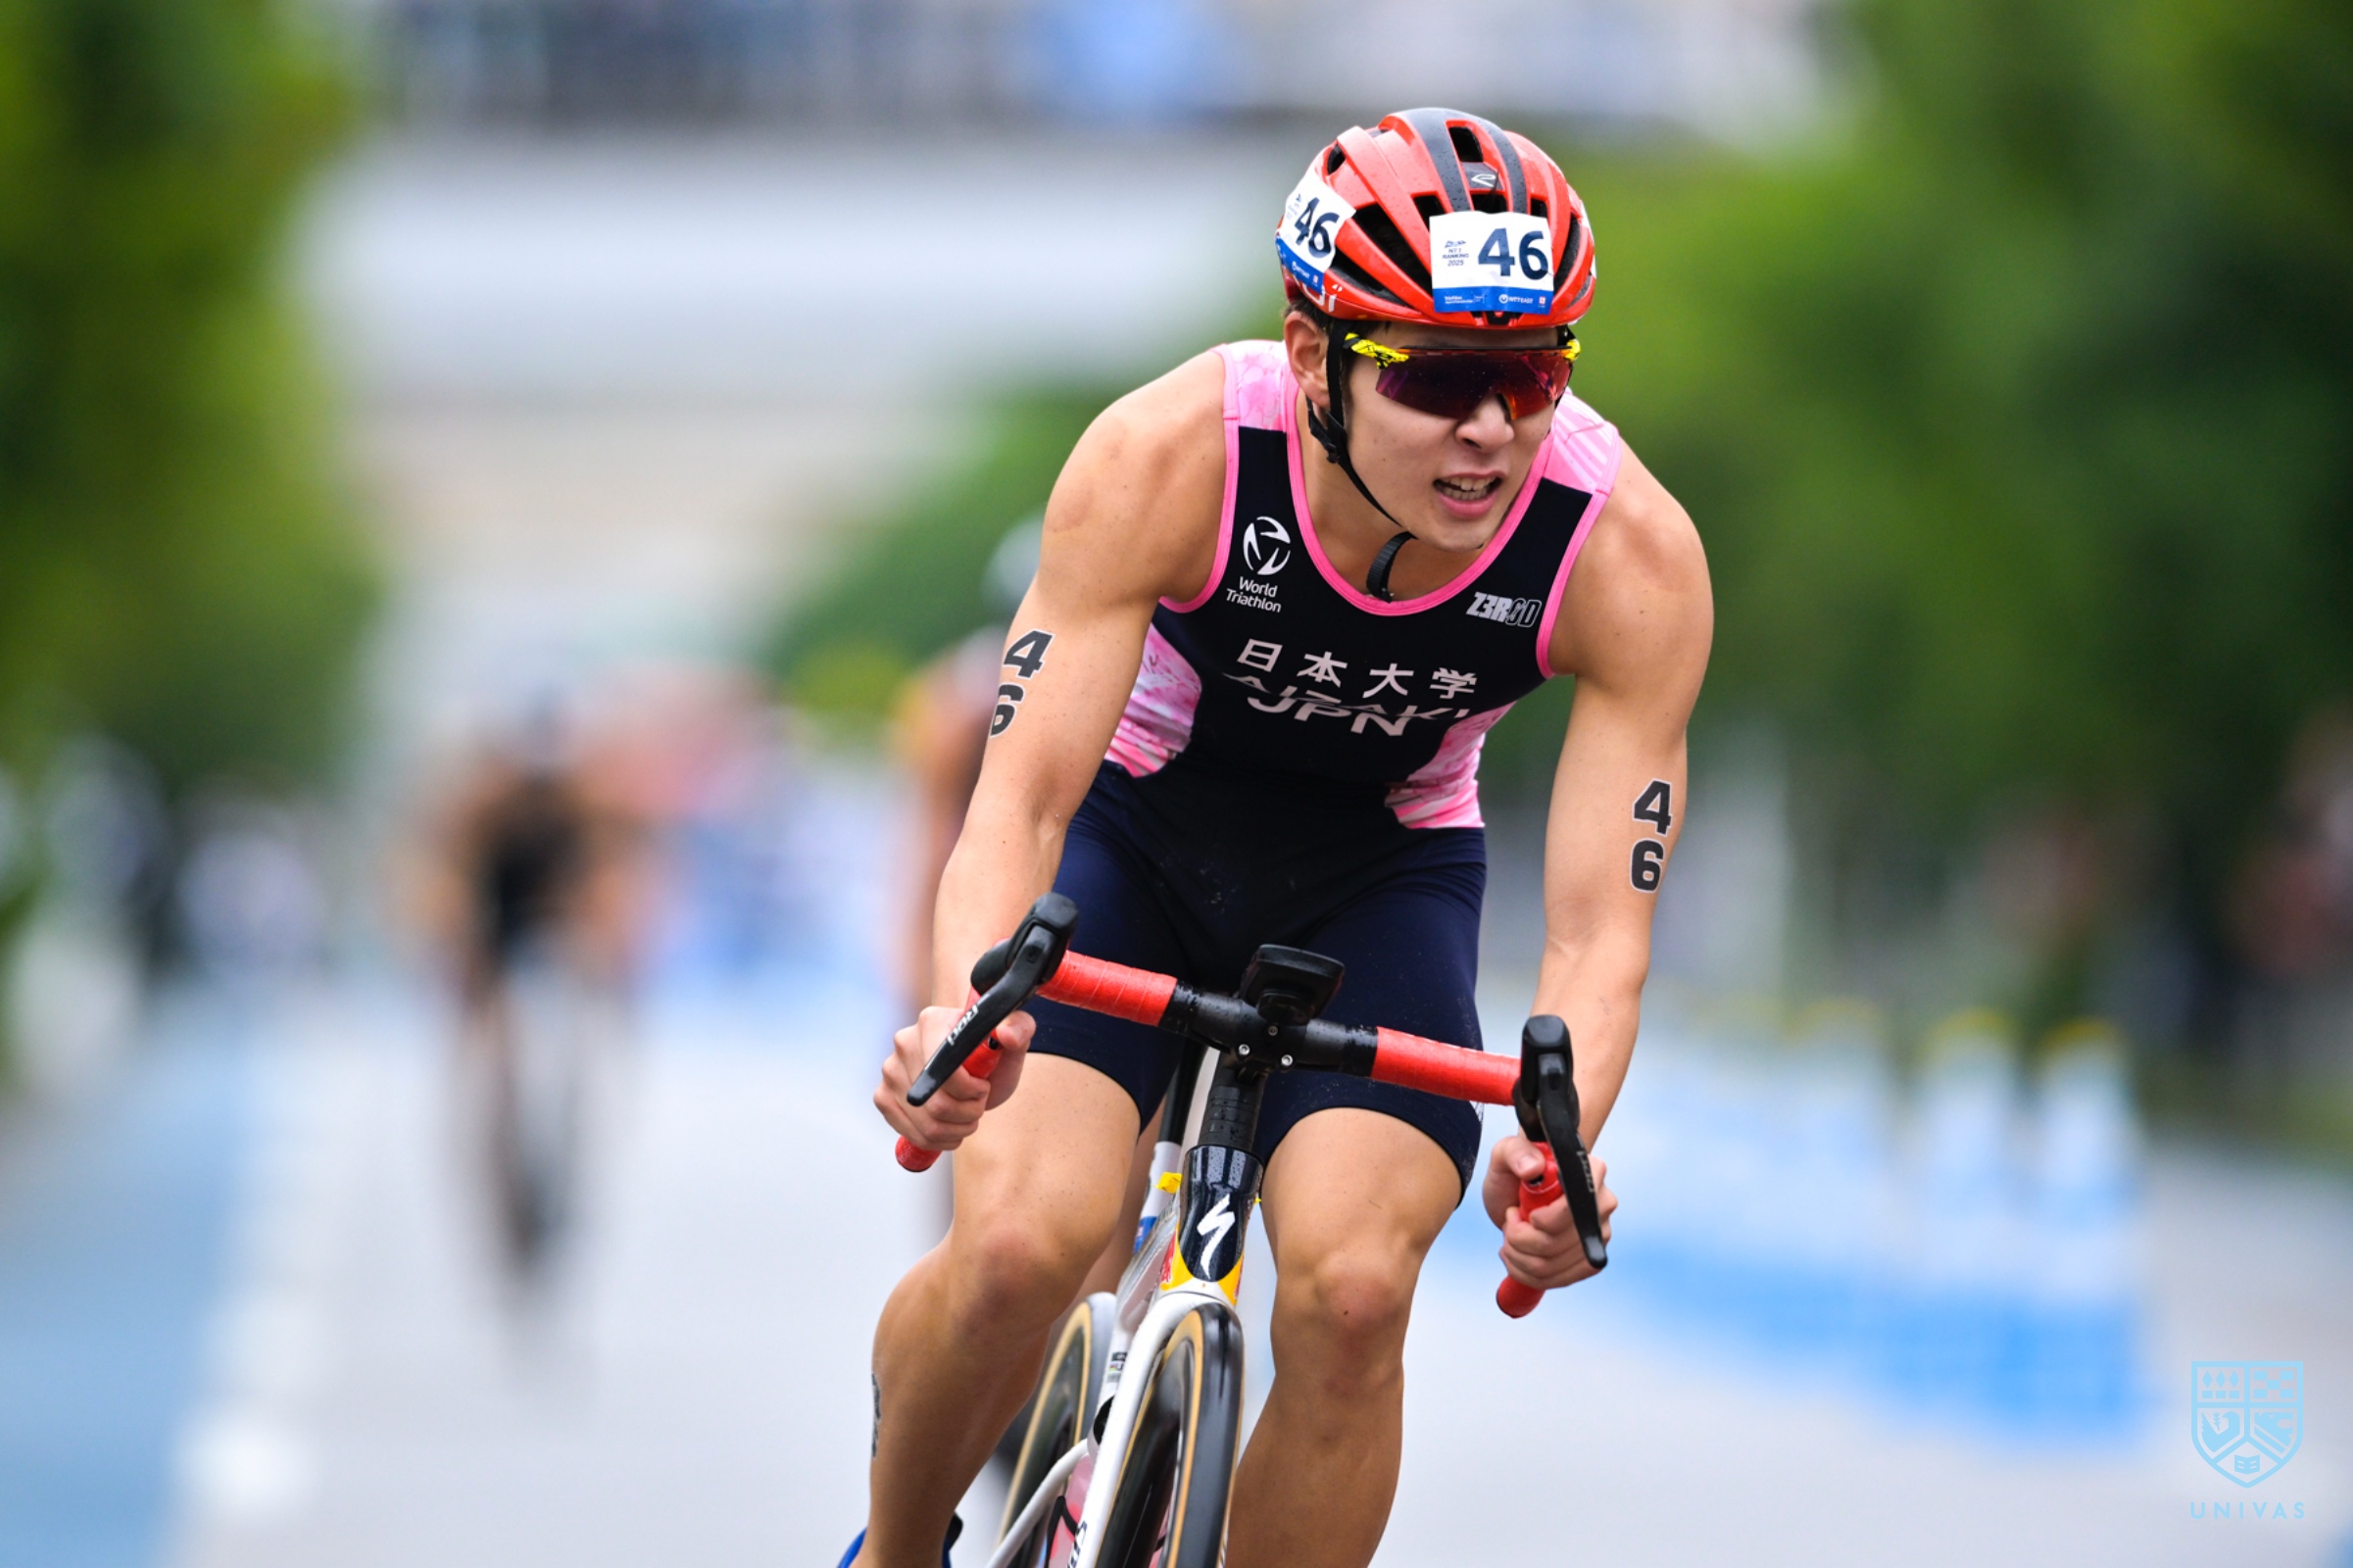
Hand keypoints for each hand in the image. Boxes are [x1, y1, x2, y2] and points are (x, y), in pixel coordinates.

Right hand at [872, 1002, 1035, 1154]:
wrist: (972, 1068)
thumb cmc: (991, 1053)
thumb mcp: (1014, 1038)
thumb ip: (1020, 1028)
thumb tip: (1005, 1033)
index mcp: (931, 1021)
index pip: (945, 1070)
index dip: (970, 1090)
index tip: (984, 1087)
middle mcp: (904, 1042)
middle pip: (936, 1103)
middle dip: (967, 1114)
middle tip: (978, 1105)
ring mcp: (890, 1070)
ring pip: (925, 1123)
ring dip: (956, 1130)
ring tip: (967, 1118)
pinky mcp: (883, 1096)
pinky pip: (908, 1132)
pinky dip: (935, 1140)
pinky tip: (949, 1129)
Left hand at [1483, 1133, 1614, 1290]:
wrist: (1517, 1195)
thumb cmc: (1514, 1172)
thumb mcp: (1505, 1154)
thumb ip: (1515, 1153)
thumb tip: (1533, 1168)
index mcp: (1592, 1171)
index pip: (1575, 1207)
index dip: (1544, 1219)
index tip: (1522, 1210)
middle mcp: (1603, 1203)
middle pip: (1557, 1241)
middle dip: (1519, 1238)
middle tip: (1509, 1221)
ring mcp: (1599, 1234)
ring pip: (1553, 1265)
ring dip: (1519, 1257)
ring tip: (1510, 1238)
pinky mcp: (1591, 1260)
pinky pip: (1560, 1280)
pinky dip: (1529, 1274)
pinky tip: (1518, 1257)